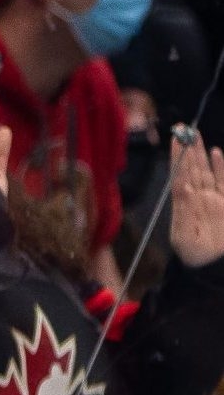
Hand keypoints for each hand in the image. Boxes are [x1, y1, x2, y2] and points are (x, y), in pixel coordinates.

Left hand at [169, 127, 223, 269]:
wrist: (212, 265)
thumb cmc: (194, 254)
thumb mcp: (183, 235)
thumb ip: (184, 211)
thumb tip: (184, 188)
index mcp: (183, 204)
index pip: (179, 175)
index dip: (177, 158)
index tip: (174, 140)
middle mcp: (196, 197)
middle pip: (191, 168)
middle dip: (187, 149)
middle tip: (183, 129)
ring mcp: (212, 198)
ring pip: (205, 170)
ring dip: (200, 153)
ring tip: (195, 135)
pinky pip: (223, 181)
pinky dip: (220, 167)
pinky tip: (216, 153)